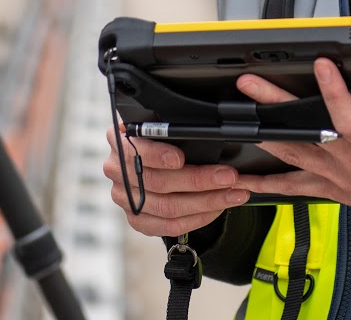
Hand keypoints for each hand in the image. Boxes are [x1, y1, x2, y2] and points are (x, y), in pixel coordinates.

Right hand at [101, 126, 250, 237]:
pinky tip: (218, 208)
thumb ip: (175, 128)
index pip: (135, 149)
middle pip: (158, 182)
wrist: (148, 159)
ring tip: (234, 194)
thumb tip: (213, 131)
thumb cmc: (160, 137)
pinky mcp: (136, 219)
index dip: (158, 155)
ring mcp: (125, 198)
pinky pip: (169, 226)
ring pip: (168, 207)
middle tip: (229, 176)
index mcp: (120, 139)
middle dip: (199, 180)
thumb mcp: (161, 124)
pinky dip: (198, 218)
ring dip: (207, 201)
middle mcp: (116, 169)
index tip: (180, 158)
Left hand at [231, 58, 350, 263]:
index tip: (321, 65)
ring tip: (239, 114)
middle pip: (307, 131)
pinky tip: (245, 180)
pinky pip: (296, 188)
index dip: (333, 93)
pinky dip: (269, 183)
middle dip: (276, 105)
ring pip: (294, 154)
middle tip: (251, 83)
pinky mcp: (336, 191)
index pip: (350, 120)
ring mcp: (340, 179)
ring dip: (265, 133)